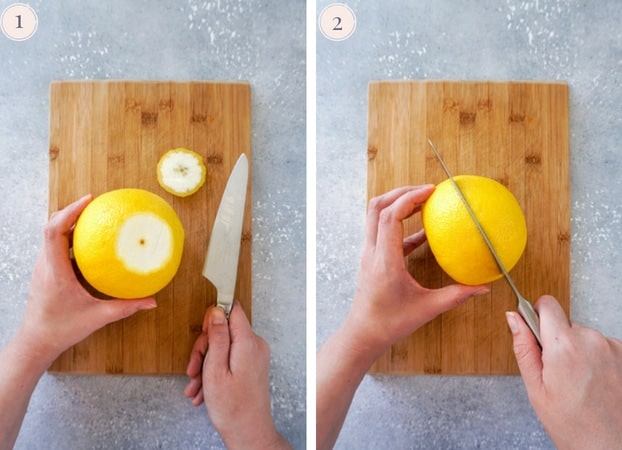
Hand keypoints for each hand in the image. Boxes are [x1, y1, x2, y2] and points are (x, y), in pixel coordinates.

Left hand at [20, 195, 155, 365]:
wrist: (36, 342)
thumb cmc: (63, 329)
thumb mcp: (98, 318)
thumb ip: (125, 307)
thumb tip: (151, 301)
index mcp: (55, 271)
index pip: (54, 232)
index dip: (69, 212)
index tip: (88, 201)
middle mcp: (45, 265)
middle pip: (51, 226)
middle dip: (72, 211)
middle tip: (95, 204)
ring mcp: (43, 268)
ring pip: (51, 235)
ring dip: (70, 223)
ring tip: (93, 218)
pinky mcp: (45, 272)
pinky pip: (55, 247)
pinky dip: (70, 237)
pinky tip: (89, 242)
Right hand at [184, 302, 289, 448]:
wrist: (248, 433)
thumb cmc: (232, 407)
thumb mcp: (215, 369)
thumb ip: (217, 338)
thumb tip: (216, 312)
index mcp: (248, 342)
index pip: (233, 310)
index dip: (214, 316)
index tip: (203, 332)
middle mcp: (255, 346)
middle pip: (224, 331)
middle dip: (204, 349)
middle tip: (193, 370)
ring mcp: (254, 356)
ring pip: (223, 348)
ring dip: (205, 365)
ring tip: (195, 386)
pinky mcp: (251, 366)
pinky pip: (229, 359)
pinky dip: (214, 372)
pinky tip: (202, 390)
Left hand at [316, 185, 488, 449]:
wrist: (363, 333)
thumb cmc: (391, 323)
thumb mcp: (427, 309)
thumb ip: (456, 296)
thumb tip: (483, 287)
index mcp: (385, 260)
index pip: (390, 217)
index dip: (409, 198)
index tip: (431, 191)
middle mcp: (373, 252)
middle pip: (377, 207)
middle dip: (401, 192)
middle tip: (427, 190)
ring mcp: (369, 253)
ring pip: (375, 216)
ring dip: (397, 203)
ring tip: (424, 202)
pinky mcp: (372, 258)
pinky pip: (383, 232)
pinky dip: (400, 224)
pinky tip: (423, 231)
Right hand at [507, 295, 621, 448]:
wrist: (610, 446)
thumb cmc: (574, 425)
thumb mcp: (536, 388)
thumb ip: (523, 347)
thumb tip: (513, 318)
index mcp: (564, 346)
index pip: (546, 304)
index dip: (536, 315)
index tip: (535, 332)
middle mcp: (591, 340)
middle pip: (564, 323)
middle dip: (557, 341)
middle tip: (556, 372)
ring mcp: (612, 346)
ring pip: (582, 336)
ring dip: (577, 351)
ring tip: (577, 381)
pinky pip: (600, 346)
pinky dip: (594, 359)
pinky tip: (592, 382)